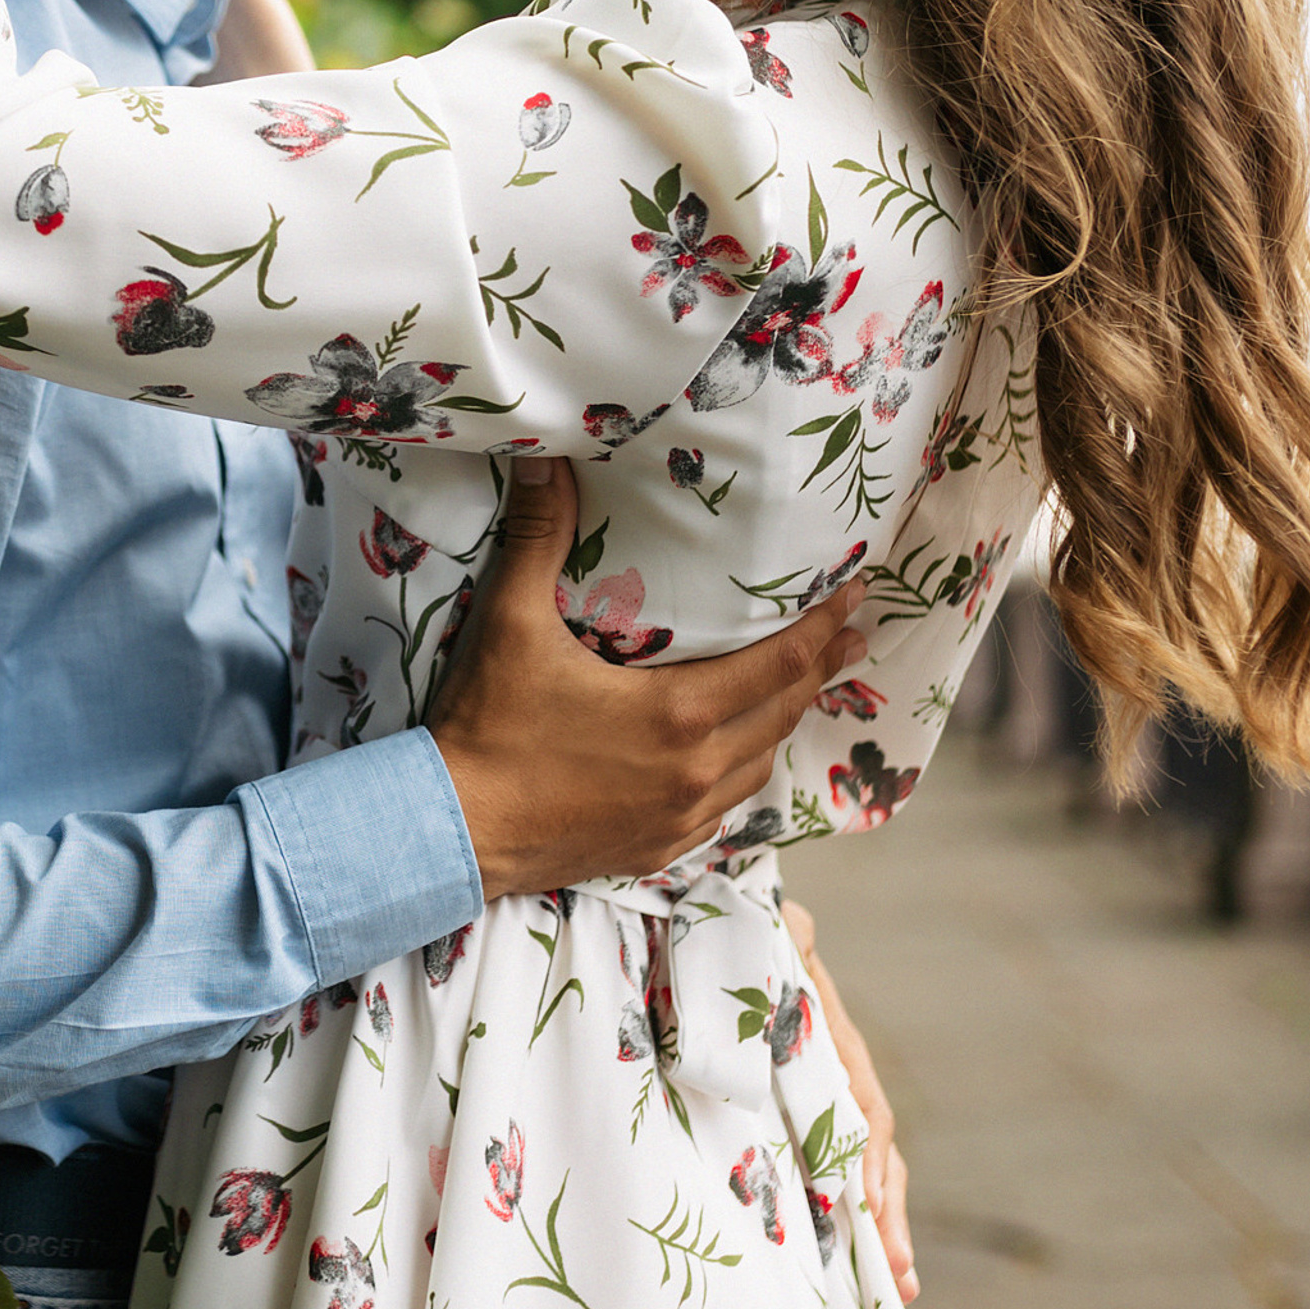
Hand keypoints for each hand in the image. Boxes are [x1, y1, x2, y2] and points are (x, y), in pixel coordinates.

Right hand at [428, 457, 864, 898]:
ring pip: (758, 765)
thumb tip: (544, 460)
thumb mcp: (511, 623)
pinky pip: (722, 809)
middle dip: (821, 671)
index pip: (780, 664)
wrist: (453, 831)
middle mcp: (694, 770)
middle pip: (782, 713)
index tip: (856, 597)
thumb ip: (538, 537)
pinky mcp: (656, 848)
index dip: (823, 627)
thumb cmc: (487, 726)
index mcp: (678, 713)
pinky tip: (731, 761)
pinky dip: (739, 776)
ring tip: (798, 693)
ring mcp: (678, 817)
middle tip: (853, 637)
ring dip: (782, 724)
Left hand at [782, 896, 918, 1302]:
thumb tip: (799, 924)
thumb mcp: (772, 933)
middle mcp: (838, 1079)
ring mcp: (822, 1100)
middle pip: (875, 1156)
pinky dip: (844, 1214)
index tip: (871, 1206)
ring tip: (899, 1291)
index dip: (870, 1161)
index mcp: (833, 1044)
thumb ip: (788, 932)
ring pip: (863, 1171)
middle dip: (890, 1217)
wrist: (734, 931)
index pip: (864, 1112)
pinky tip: (847, 1266)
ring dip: (881, 1228)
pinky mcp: (794, 1115)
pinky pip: (826, 1169)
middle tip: (901, 1278)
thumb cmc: (749, 934)